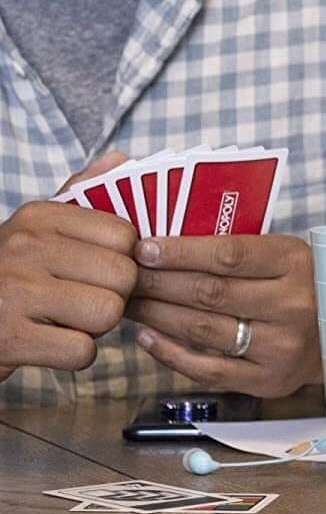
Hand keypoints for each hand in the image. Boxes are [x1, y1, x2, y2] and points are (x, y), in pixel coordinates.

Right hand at [0, 152, 138, 381]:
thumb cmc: (10, 275)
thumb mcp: (37, 229)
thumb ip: (82, 194)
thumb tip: (121, 158)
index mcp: (38, 216)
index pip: (125, 235)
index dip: (123, 260)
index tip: (97, 269)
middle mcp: (24, 247)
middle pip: (124, 276)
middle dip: (113, 295)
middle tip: (81, 299)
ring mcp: (14, 293)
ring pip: (107, 312)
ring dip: (95, 326)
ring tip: (63, 319)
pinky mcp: (9, 339)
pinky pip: (83, 351)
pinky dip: (74, 354)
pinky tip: (49, 343)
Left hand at [127, 233, 319, 396]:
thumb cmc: (303, 286)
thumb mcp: (286, 255)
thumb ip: (238, 250)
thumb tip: (167, 244)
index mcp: (297, 262)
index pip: (229, 255)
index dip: (180, 252)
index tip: (144, 248)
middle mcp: (293, 304)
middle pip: (210, 292)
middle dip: (158, 283)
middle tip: (125, 276)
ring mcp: (283, 345)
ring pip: (204, 329)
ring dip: (157, 315)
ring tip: (130, 303)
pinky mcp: (271, 379)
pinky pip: (209, 370)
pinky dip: (170, 353)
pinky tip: (147, 337)